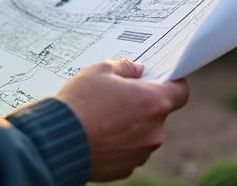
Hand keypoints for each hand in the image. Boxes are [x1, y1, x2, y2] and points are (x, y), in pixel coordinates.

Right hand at [57, 59, 189, 181]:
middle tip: (117, 98)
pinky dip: (118, 144)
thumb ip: (126, 67)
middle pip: (158, 114)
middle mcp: (154, 131)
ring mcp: (140, 153)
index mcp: (154, 103)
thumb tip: (137, 71)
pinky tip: (98, 135)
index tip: (159, 80)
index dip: (171, 84)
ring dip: (130, 126)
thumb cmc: (80, 103)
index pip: (180, 92)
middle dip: (142, 105)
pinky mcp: (125, 169)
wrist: (55, 141)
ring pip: (142, 134)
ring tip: (102, 118)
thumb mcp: (101, 70)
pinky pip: (128, 152)